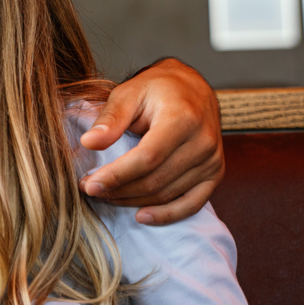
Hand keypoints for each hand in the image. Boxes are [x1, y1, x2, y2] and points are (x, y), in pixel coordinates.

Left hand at [79, 58, 222, 224]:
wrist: (192, 88)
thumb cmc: (157, 89)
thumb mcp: (129, 93)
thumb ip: (110, 119)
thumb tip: (88, 142)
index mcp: (182, 119)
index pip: (147, 158)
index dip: (117, 175)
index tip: (89, 184)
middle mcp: (202, 142)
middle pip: (155, 180)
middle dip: (119, 190)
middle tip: (91, 189)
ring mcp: (212, 160)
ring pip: (167, 194)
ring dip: (133, 201)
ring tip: (107, 196)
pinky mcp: (214, 173)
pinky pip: (192, 204)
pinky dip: (167, 215)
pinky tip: (142, 216)